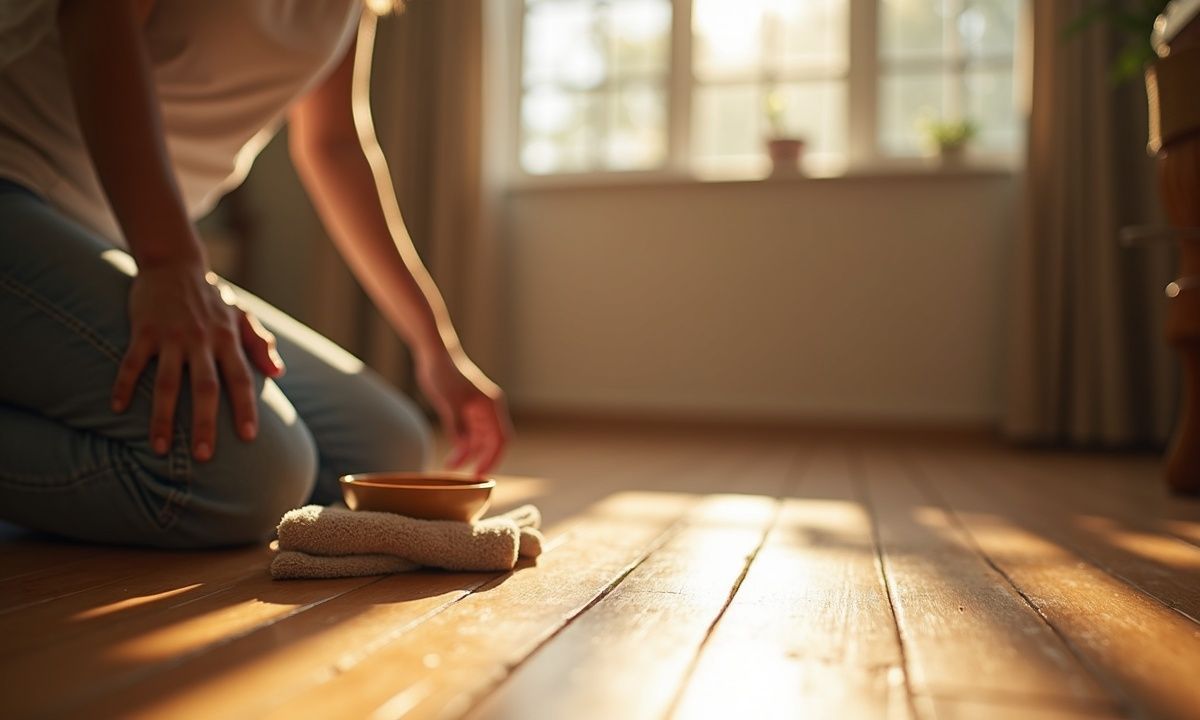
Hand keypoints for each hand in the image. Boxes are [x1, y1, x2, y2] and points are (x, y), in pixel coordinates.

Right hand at [110, 261, 284, 460]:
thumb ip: (260, 343)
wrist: (174, 263)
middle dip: (205, 423)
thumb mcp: (242, 315)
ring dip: (163, 418)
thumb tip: (278, 372)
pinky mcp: (143, 330)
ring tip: (160, 448)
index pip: (241, 379)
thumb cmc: (212, 296)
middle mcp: (202, 340)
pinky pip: (132, 363)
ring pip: (168, 382)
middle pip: (205, 388)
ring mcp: (171, 336)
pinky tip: (118, 408)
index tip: (249, 437)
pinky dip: (124, 385)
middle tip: (205, 457)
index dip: (246, 408)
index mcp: (228, 339)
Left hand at [417, 350, 512, 475]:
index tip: (480, 473)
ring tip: (450, 466)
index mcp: (492, 405)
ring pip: (479, 440)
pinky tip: (452, 455)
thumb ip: (457, 427)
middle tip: (468, 478)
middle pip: (492, 443)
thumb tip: (463, 449)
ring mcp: (479, 411)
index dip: (493, 458)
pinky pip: (469, 434)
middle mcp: (489, 409)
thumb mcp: (449, 402)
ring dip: (468, 454)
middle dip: (481, 460)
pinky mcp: (467, 411)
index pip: (501, 439)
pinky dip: (462, 446)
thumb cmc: (444, 373)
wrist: (434, 355)